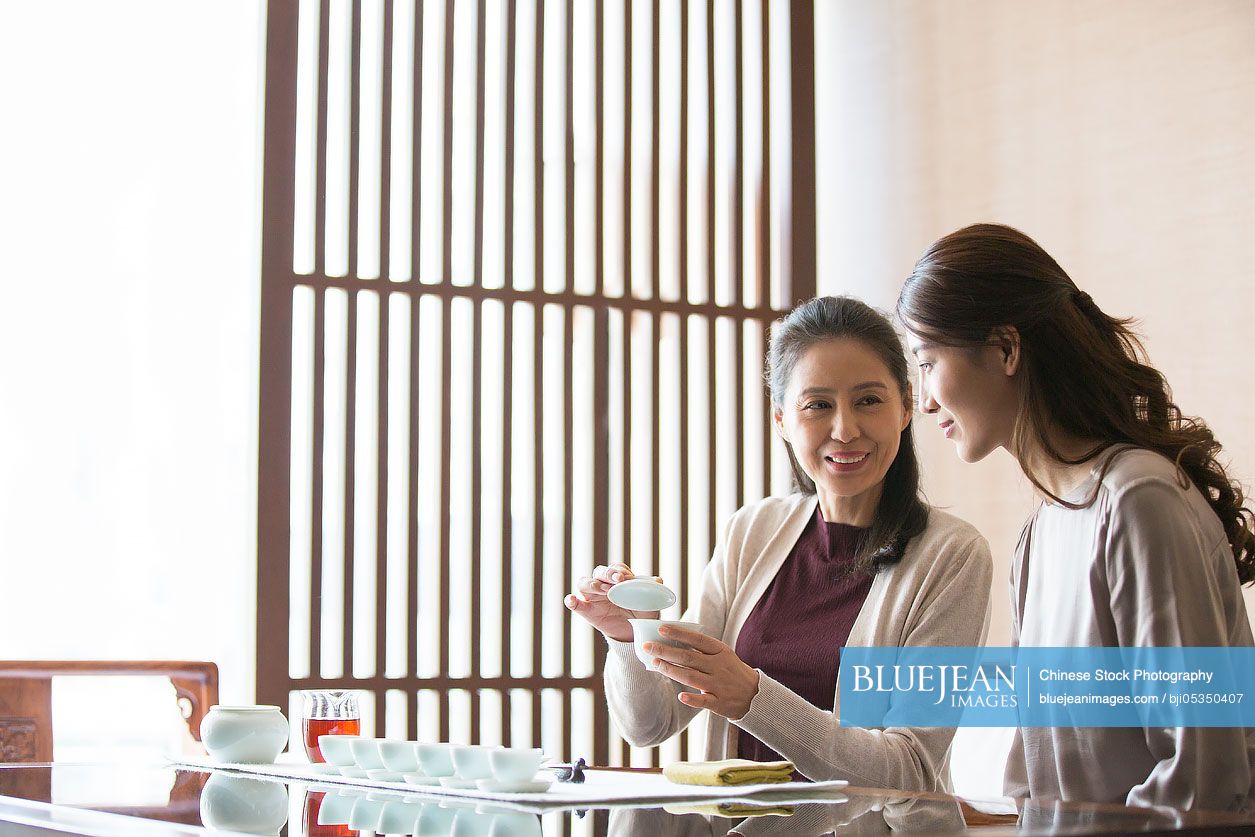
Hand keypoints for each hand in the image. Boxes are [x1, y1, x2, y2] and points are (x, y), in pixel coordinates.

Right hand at [564, 564, 660, 642]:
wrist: (633, 634)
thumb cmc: (641, 613)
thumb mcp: (649, 603)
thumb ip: (652, 591)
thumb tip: (658, 580)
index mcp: (617, 579)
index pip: (616, 568)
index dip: (621, 571)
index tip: (628, 578)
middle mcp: (603, 584)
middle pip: (599, 571)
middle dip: (608, 573)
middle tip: (618, 580)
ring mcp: (593, 597)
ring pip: (584, 582)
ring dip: (593, 583)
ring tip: (603, 590)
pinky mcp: (587, 611)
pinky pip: (575, 604)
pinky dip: (571, 601)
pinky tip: (572, 600)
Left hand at [644, 625, 760, 720]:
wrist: (755, 695)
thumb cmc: (731, 671)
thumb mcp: (722, 654)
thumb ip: (701, 649)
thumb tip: (673, 641)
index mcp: (720, 651)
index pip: (697, 640)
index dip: (679, 634)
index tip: (661, 629)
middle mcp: (719, 666)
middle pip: (689, 658)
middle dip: (666, 651)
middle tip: (648, 647)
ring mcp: (719, 685)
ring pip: (691, 677)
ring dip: (671, 671)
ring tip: (654, 664)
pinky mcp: (720, 703)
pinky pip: (704, 700)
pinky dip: (693, 698)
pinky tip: (680, 696)